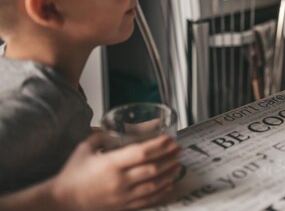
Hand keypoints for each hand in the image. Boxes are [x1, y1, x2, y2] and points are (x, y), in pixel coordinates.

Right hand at [51, 132, 180, 210]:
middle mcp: (118, 181)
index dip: (158, 146)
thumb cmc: (72, 174)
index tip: (169, 139)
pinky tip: (169, 184)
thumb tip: (114, 125)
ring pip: (153, 185)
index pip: (141, 153)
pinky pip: (147, 200)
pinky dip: (161, 191)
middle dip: (168, 158)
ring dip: (168, 174)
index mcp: (110, 164)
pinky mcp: (122, 206)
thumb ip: (101, 135)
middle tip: (178, 149)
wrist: (62, 201)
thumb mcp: (85, 148)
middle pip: (151, 169)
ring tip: (178, 165)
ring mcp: (122, 196)